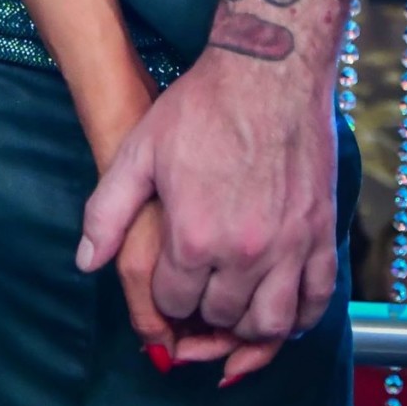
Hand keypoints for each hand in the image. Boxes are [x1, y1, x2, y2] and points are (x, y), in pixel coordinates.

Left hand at [77, 46, 339, 382]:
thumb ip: (107, 212)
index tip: (167, 285)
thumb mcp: (138, 151)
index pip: (174, 303)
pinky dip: (298, 322)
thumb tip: (86, 262)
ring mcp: (288, 247)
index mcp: (193, 237)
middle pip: (220, 318)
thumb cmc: (199, 107)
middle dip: (202, 319)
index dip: (166, 299)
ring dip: (248, 333)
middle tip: (197, 309)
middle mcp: (243, 253)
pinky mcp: (320, 235)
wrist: (267, 72)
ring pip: (270, 325)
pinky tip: (280, 319)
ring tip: (233, 322)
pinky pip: (316, 302)